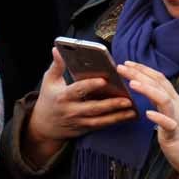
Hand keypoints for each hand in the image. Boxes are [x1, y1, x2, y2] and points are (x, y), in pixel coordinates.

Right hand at [23, 49, 135, 165]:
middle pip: (93, 107)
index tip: (104, 80)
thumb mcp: (49, 81)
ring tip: (132, 108)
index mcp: (63, 96)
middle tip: (127, 99)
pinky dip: (116, 120)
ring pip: (101, 119)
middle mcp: (72, 110)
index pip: (77, 90)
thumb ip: (57, 66)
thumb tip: (57, 50)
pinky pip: (103, 125)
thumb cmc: (49, 99)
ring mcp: (80, 121)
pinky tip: (129, 115)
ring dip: (117, 115)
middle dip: (110, 104)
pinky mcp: (86, 128)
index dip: (90, 85)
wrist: (45, 126)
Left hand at [118, 62, 178, 172]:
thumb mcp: (165, 109)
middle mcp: (175, 104)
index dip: (143, 69)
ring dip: (148, 90)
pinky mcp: (175, 133)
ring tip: (132, 84)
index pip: (158, 78)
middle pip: (158, 85)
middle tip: (122, 68)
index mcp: (172, 98)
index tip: (127, 63)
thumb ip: (155, 97)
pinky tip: (148, 114)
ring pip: (164, 100)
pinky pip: (169, 124)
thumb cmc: (175, 130)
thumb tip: (139, 83)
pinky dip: (159, 117)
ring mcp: (176, 117)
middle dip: (139, 74)